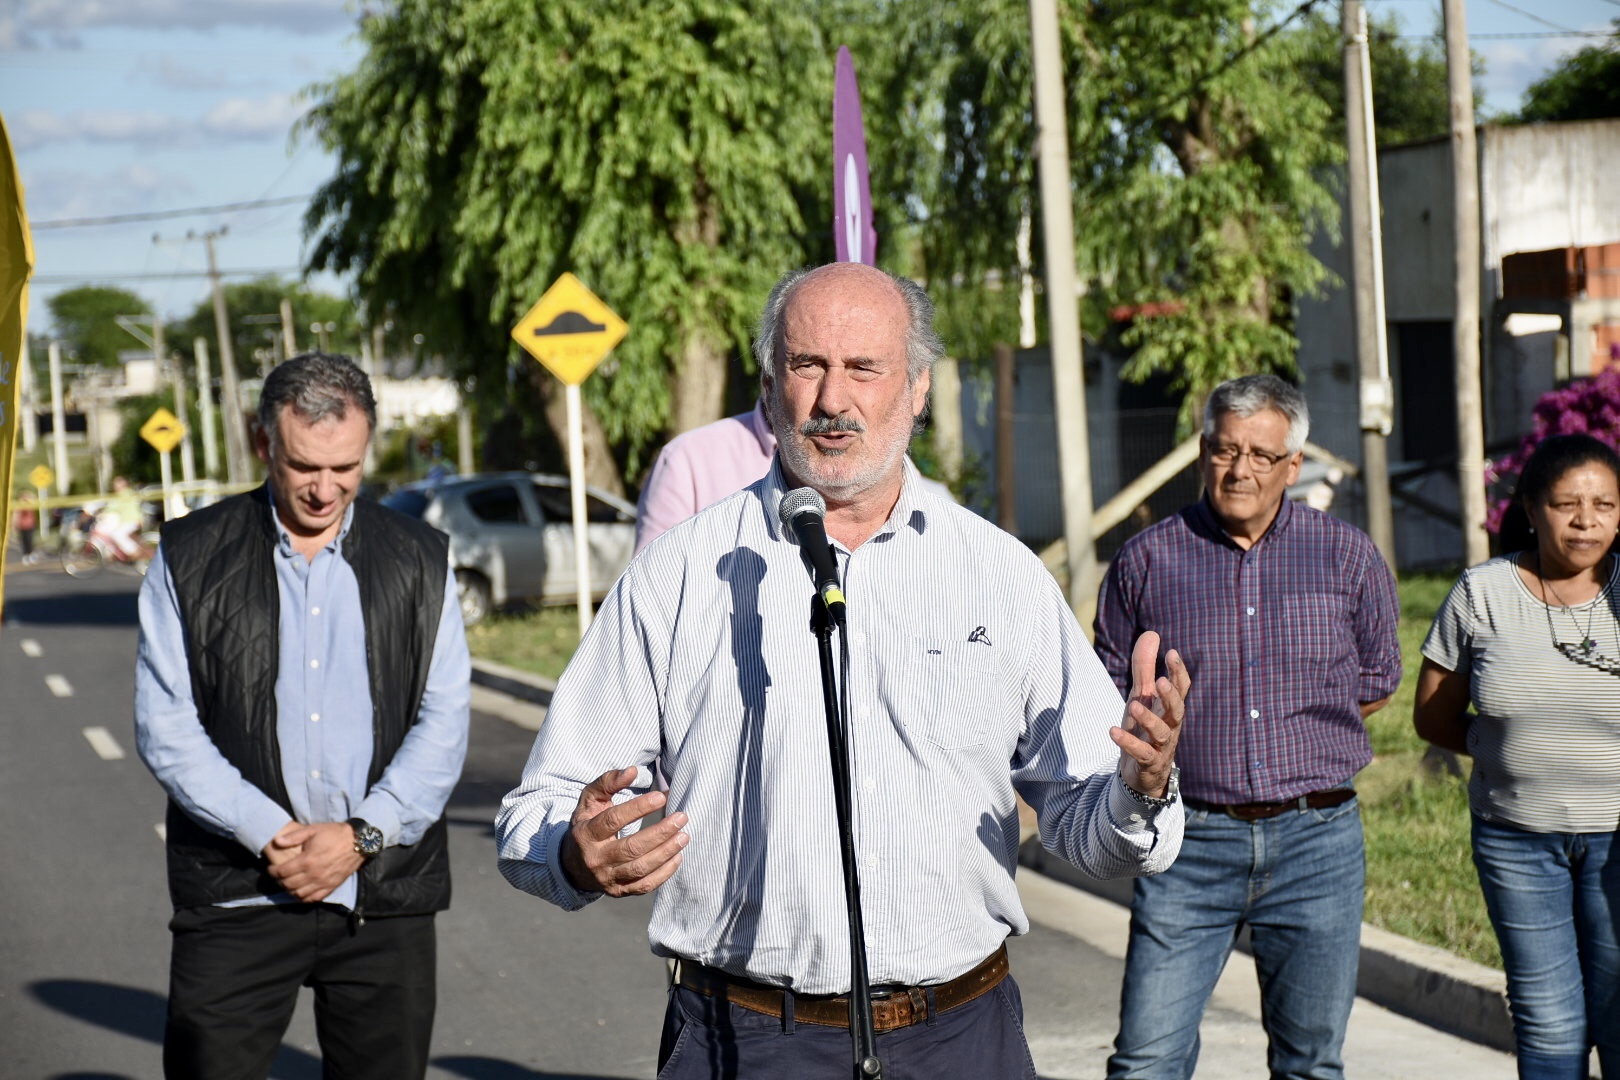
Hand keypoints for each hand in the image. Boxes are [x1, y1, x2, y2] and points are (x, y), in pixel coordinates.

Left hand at [265, 821, 364, 902]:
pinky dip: (304, 898)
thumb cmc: (334, 834)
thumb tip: (276, 841)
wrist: (358, 842)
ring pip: (299, 894)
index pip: (282, 872)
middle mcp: (314, 874)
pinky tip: (301, 892)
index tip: (271, 868)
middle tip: (278, 876)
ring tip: (288, 884)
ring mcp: (323, 882)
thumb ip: (294, 837)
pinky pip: (314, 898)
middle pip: (289, 885)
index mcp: (307, 860)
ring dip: (290, 891)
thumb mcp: (313, 830)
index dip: (273, 871)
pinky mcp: (331, 887)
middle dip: (279, 881)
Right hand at [560, 767, 688, 896]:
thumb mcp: (590, 801)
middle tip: (681, 817)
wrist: (573, 865)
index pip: (612, 821)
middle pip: (631, 848)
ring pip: (640, 869)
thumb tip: (633, 771)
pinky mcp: (619, 891)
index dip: (637, 808)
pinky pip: (644, 885)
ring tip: (684, 836)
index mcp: (586, 834)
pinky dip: (664, 873)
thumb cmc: (587, 824)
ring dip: (666, 852)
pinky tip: (677, 856)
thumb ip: (608, 782)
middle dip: (660, 833)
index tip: (661, 797)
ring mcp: (607, 878)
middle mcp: (596, 859)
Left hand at [1111, 631, 1188, 799]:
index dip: (1178, 672)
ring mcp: (1160, 746)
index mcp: (1169, 708)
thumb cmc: (1145, 728)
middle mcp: (1169, 726)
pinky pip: (1141, 753)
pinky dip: (1128, 743)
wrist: (1142, 772)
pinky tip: (1113, 731)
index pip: (1181, 688)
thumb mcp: (1142, 695)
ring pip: (1162, 733)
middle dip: (1171, 697)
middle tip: (1162, 682)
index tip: (1172, 652)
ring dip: (1149, 719)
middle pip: (1178, 711)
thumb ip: (1145, 666)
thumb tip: (1152, 633)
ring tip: (1134, 705)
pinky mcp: (1147, 763)